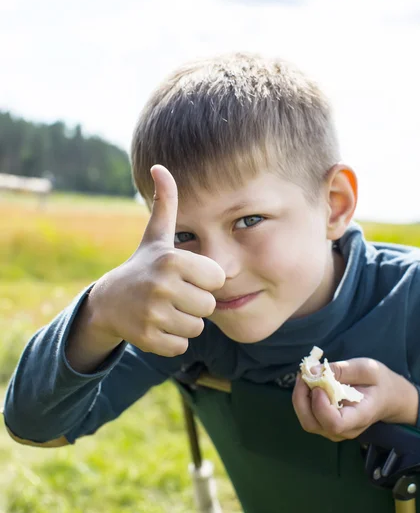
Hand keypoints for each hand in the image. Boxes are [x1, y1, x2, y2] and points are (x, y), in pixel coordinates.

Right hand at [88, 165, 225, 356]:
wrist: (108, 302)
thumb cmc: (143, 266)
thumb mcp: (156, 235)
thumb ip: (166, 204)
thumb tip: (160, 166)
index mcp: (172, 259)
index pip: (217, 279)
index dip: (203, 279)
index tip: (184, 275)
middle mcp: (163, 286)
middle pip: (208, 306)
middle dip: (195, 302)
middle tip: (174, 294)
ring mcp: (153, 314)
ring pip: (196, 327)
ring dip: (184, 321)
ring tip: (165, 308)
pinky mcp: (148, 339)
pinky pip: (181, 346)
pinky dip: (172, 339)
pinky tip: (157, 324)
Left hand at [292, 358, 418, 440]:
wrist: (389, 397)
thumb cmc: (380, 382)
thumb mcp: (367, 369)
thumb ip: (341, 369)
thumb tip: (313, 370)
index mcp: (360, 417)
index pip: (334, 424)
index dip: (320, 406)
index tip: (318, 385)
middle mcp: (345, 429)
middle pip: (312, 424)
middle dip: (301, 398)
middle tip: (305, 373)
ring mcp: (335, 430)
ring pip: (307, 420)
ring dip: (300, 396)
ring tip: (306, 375)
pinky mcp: (326, 423)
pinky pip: (308, 415)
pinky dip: (303, 398)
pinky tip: (308, 382)